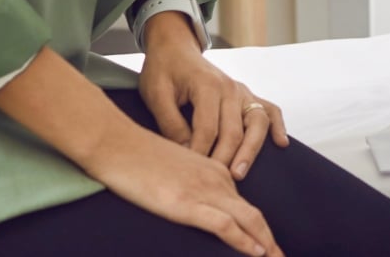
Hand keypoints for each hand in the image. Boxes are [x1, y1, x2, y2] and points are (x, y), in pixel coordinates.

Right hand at [81, 120, 283, 256]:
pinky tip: (256, 253)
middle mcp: (216, 179)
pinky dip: (244, 241)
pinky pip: (225, 225)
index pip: (245, 206)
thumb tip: (195, 207)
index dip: (260, 230)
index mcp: (215, 171)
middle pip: (254, 215)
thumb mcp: (174, 171)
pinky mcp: (187, 203)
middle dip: (271, 241)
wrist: (118, 144)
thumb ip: (191, 186)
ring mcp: (204, 191)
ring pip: (248, 219)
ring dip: (266, 244)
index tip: (269, 248)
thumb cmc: (139, 159)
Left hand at [137, 14, 287, 180]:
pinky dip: (278, 126)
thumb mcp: (156, 95)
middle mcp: (230, 88)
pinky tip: (281, 144)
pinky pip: (270, 110)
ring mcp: (242, 91)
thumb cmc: (163, 72)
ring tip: (239, 173)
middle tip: (214, 184)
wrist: (175, 48)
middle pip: (234, 131)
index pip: (207, 129)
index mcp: (207, 86)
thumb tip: (186, 153)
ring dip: (250, 150)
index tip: (190, 174)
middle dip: (225, 160)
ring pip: (257, 123)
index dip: (199, 154)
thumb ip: (170, 124)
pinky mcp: (247, 95)